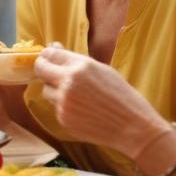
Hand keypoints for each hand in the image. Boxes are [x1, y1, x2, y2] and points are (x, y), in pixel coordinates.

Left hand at [34, 47, 167, 158]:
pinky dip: (65, 108)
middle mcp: (68, 83)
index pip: (50, 55)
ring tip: (79, 96)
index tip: (48, 57)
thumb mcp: (103, 70)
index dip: (47, 56)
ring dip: (55, 90)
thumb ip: (76, 61)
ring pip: (47, 91)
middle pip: (40, 70)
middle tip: (51, 72)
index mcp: (80, 67)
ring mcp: (64, 103)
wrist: (134, 127)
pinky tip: (84, 111)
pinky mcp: (63, 119)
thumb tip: (53, 47)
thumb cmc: (123, 96)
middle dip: (44, 69)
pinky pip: (56, 108)